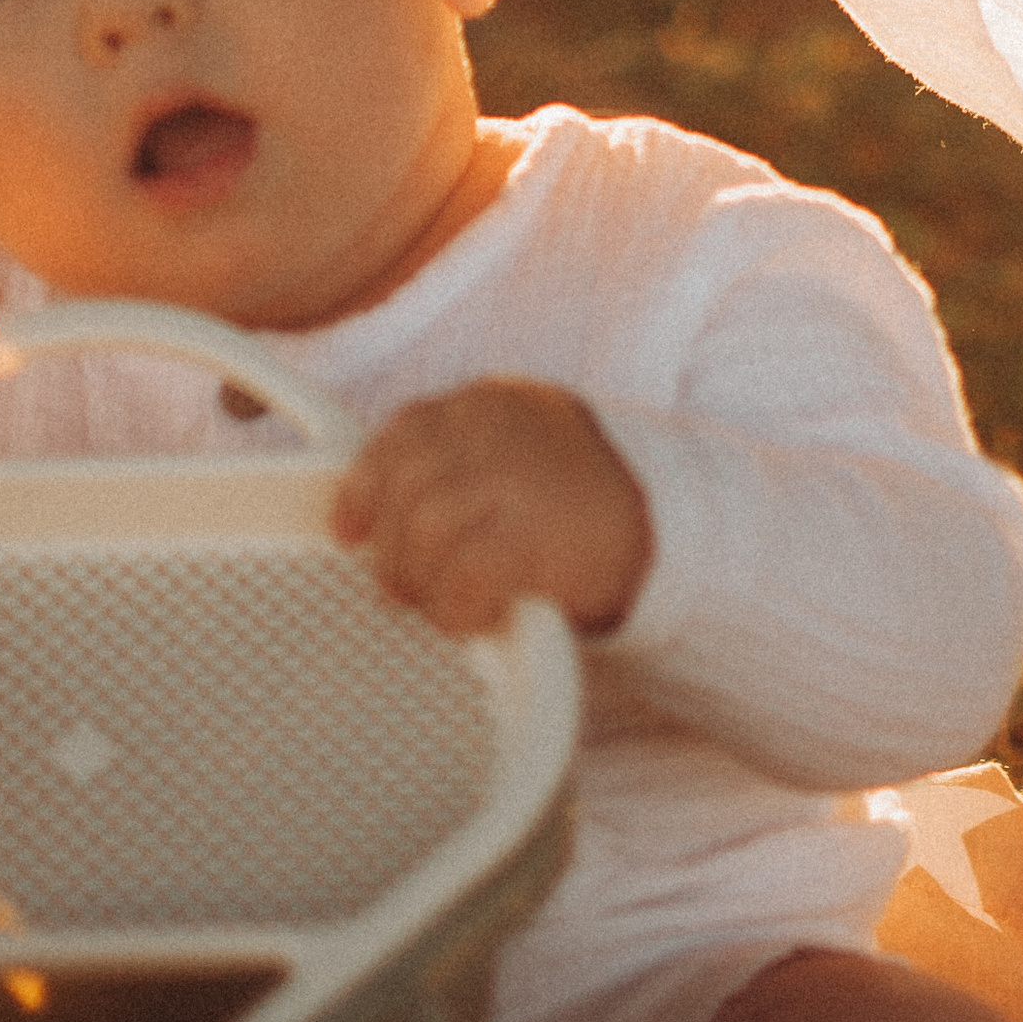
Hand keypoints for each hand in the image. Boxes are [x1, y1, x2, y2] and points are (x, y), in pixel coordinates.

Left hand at [331, 380, 652, 637]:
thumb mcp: (523, 458)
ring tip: (439, 604)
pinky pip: (462, 576)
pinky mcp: (531, 534)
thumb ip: (463, 469)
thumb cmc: (583, 509)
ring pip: (423, 528)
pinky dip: (456, 606)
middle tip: (404, 588)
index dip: (365, 486)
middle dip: (393, 547)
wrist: (672, 531)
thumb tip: (380, 527)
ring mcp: (513, 477)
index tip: (349, 528)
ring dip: (420, 579)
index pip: (405, 431)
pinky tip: (473, 616)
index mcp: (491, 405)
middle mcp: (496, 428)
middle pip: (406, 484)